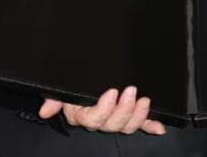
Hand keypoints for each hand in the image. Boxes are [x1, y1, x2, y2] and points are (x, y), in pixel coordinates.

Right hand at [39, 86, 166, 134]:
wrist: (84, 78)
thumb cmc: (73, 84)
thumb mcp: (63, 88)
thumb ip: (55, 98)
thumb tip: (46, 110)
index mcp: (82, 114)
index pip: (92, 119)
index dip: (104, 109)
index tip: (111, 92)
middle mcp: (100, 120)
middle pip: (112, 125)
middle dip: (123, 110)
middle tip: (131, 91)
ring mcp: (116, 118)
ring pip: (127, 126)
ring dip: (138, 116)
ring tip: (144, 100)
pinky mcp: (130, 116)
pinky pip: (141, 124)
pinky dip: (151, 125)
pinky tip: (159, 127)